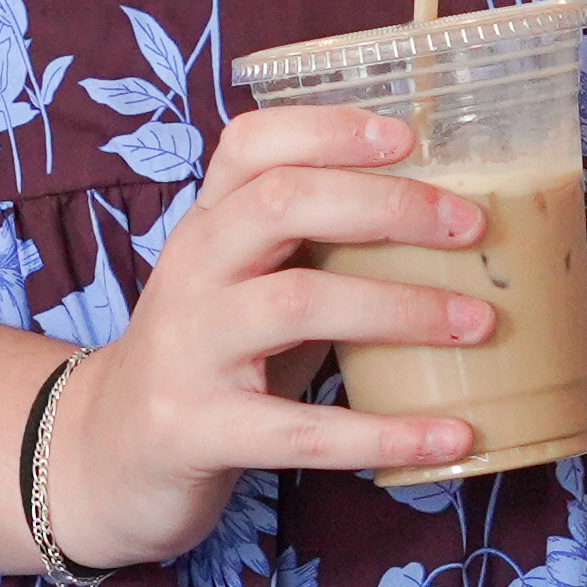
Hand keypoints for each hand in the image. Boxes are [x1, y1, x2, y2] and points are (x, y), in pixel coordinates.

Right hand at [42, 104, 509, 563]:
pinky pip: (301, 430)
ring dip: (401, 308)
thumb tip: (450, 224)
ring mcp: (189, 350)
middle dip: (387, 206)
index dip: (328, 129)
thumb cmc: (210, 359)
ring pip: (296, 303)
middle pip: (281, 204)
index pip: (251, 145)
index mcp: (207, 225)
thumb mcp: (247, 286)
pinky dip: (385, 431)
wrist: (106, 456)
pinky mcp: (197, 429)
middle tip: (471, 225)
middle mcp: (191, 272)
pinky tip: (451, 435)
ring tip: (479, 322)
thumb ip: (315, 250)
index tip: (408, 136)